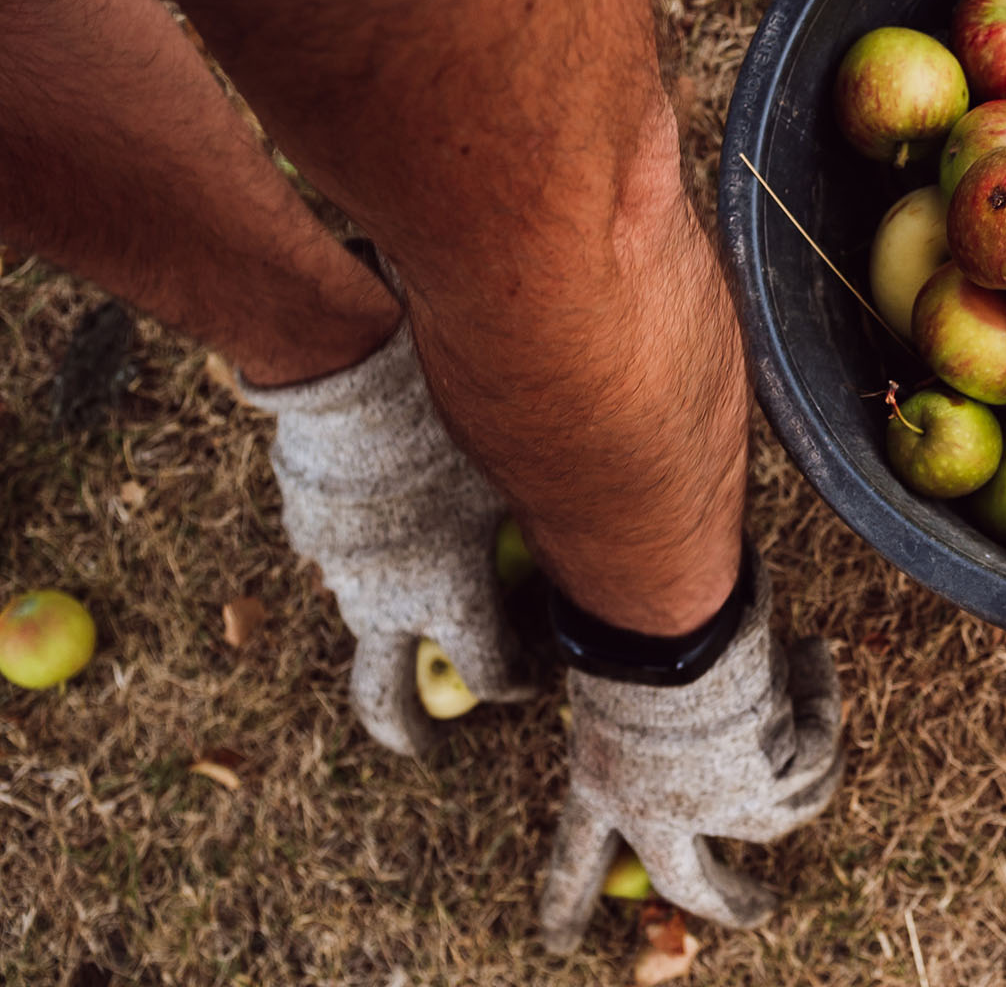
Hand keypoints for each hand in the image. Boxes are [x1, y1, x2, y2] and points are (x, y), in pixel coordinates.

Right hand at [240, 322, 534, 754]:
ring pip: (361, 618)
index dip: (512, 682)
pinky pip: (340, 557)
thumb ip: (533, 523)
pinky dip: (366, 556)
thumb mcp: (512, 475)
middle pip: (381, 697)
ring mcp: (335, 566)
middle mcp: (383, 597)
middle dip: (405, 731)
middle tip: (423, 744)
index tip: (525, 683)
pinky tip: (389, 518)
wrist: (355, 376)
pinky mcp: (306, 527)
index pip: (486, 667)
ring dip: (390, 627)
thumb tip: (584, 534)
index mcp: (444, 593)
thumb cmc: (452, 422)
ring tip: (416, 612)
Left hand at [538, 551, 841, 948]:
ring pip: (778, 812)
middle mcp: (653, 815)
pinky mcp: (763, 792)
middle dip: (730, 903)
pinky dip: (821, 705)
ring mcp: (712, 810)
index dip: (568, 899)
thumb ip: (644, 716)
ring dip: (806, 758)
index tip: (556, 944)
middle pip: (692, 886)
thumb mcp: (614, 678)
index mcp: (598, 785)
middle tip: (761, 911)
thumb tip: (701, 727)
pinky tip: (812, 655)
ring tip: (810, 690)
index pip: (575, 856)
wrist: (664, 632)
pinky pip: (812, 756)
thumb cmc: (626, 631)